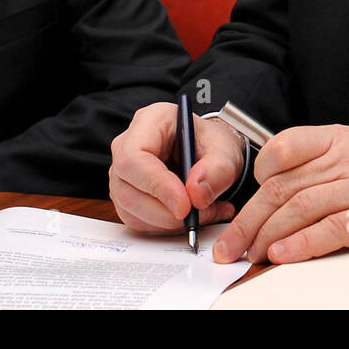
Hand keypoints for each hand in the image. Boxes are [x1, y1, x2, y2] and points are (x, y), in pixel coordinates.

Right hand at [109, 102, 243, 233]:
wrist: (208, 155)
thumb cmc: (210, 145)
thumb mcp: (225, 150)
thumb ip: (217, 170)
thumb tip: (196, 195)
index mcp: (150, 121)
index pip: (135, 157)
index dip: (156, 185)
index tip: (185, 206)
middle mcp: (127, 146)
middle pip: (128, 188)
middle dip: (166, 211)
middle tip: (202, 213)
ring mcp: (123, 174)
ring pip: (131, 209)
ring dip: (170, 222)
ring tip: (206, 213)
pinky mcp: (127, 197)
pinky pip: (138, 221)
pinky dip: (167, 227)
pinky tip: (193, 217)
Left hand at [212, 125, 348, 264]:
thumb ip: (318, 161)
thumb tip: (274, 189)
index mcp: (335, 138)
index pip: (282, 148)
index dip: (256, 175)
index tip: (242, 200)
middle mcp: (344, 160)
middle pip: (282, 188)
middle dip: (248, 220)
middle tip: (227, 246)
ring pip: (299, 209)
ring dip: (267, 236)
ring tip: (247, 255)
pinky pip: (332, 230)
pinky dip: (303, 244)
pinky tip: (284, 255)